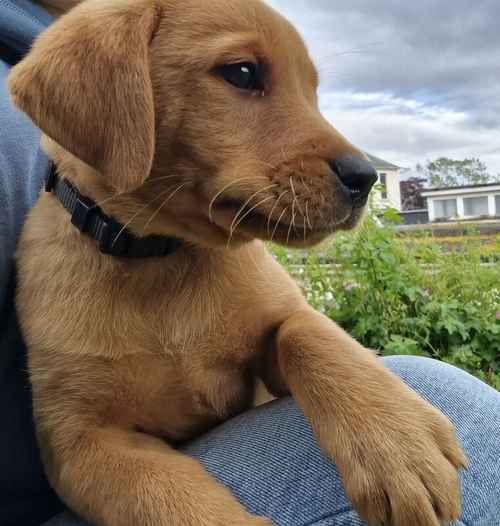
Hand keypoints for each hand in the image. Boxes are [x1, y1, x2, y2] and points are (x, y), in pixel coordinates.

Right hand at [313, 371, 466, 525]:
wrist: (329, 368)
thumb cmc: (371, 387)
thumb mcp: (418, 407)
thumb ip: (442, 441)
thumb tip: (458, 469)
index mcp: (437, 434)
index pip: (451, 496)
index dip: (438, 506)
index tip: (424, 503)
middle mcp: (418, 452)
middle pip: (437, 513)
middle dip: (423, 519)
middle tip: (404, 509)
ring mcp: (388, 462)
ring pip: (410, 519)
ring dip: (399, 520)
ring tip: (386, 506)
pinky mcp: (357, 469)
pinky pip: (373, 512)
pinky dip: (371, 512)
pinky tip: (365, 493)